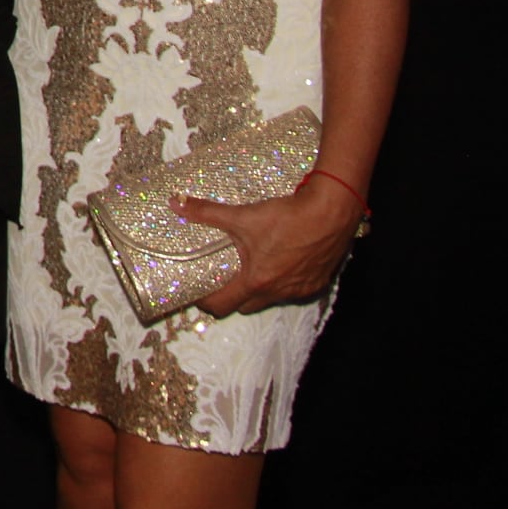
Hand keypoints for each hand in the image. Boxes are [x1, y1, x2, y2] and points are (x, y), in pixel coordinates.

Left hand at [177, 180, 366, 316]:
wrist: (331, 212)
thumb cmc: (287, 217)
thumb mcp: (242, 215)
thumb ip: (206, 212)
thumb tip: (176, 202)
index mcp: (257, 282)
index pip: (222, 306)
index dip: (205, 302)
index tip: (196, 291)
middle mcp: (279, 293)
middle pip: (246, 305)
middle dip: (231, 296)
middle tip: (220, 278)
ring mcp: (301, 290)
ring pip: (271, 298)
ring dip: (258, 288)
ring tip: (248, 267)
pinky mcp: (318, 283)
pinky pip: (294, 290)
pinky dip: (282, 282)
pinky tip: (279, 262)